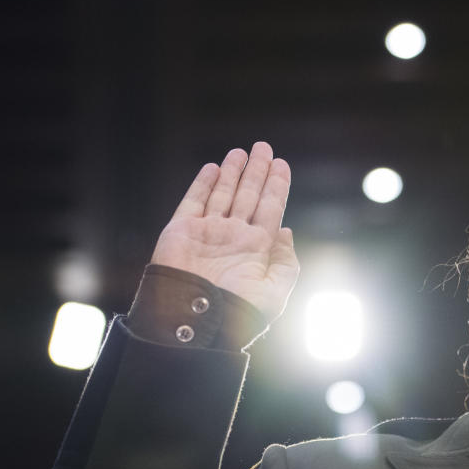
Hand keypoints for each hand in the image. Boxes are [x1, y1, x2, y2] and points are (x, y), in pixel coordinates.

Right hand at [150, 142, 299, 321]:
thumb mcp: (275, 292)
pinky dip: (203, 184)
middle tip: (264, 147)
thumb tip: (286, 232)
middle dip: (257, 172)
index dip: (277, 186)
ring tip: (242, 151)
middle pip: (248, 196)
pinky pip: (194, 201)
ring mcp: (208, 232)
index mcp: (257, 250)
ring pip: (223, 194)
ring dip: (233, 172)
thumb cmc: (239, 313)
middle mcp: (233, 238)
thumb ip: (286, 262)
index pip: (270, 209)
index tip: (282, 165)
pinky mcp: (182, 230)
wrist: (197, 321)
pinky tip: (215, 168)